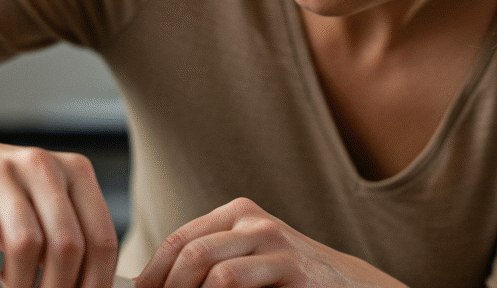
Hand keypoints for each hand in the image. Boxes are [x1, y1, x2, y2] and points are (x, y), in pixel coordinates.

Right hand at [0, 139, 118, 287]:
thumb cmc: (3, 194)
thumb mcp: (45, 206)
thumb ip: (71, 238)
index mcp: (74, 170)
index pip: (101, 236)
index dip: (97, 280)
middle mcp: (40, 165)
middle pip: (67, 244)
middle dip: (58, 286)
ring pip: (25, 243)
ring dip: (20, 281)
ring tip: (13, 283)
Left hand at [134, 198, 406, 287]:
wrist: (347, 287)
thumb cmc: (285, 282)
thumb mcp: (245, 265)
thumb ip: (207, 268)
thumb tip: (149, 286)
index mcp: (236, 214)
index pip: (178, 240)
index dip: (152, 274)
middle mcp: (252, 220)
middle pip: (187, 250)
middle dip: (164, 286)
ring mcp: (274, 239)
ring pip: (206, 263)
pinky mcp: (291, 266)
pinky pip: (232, 280)